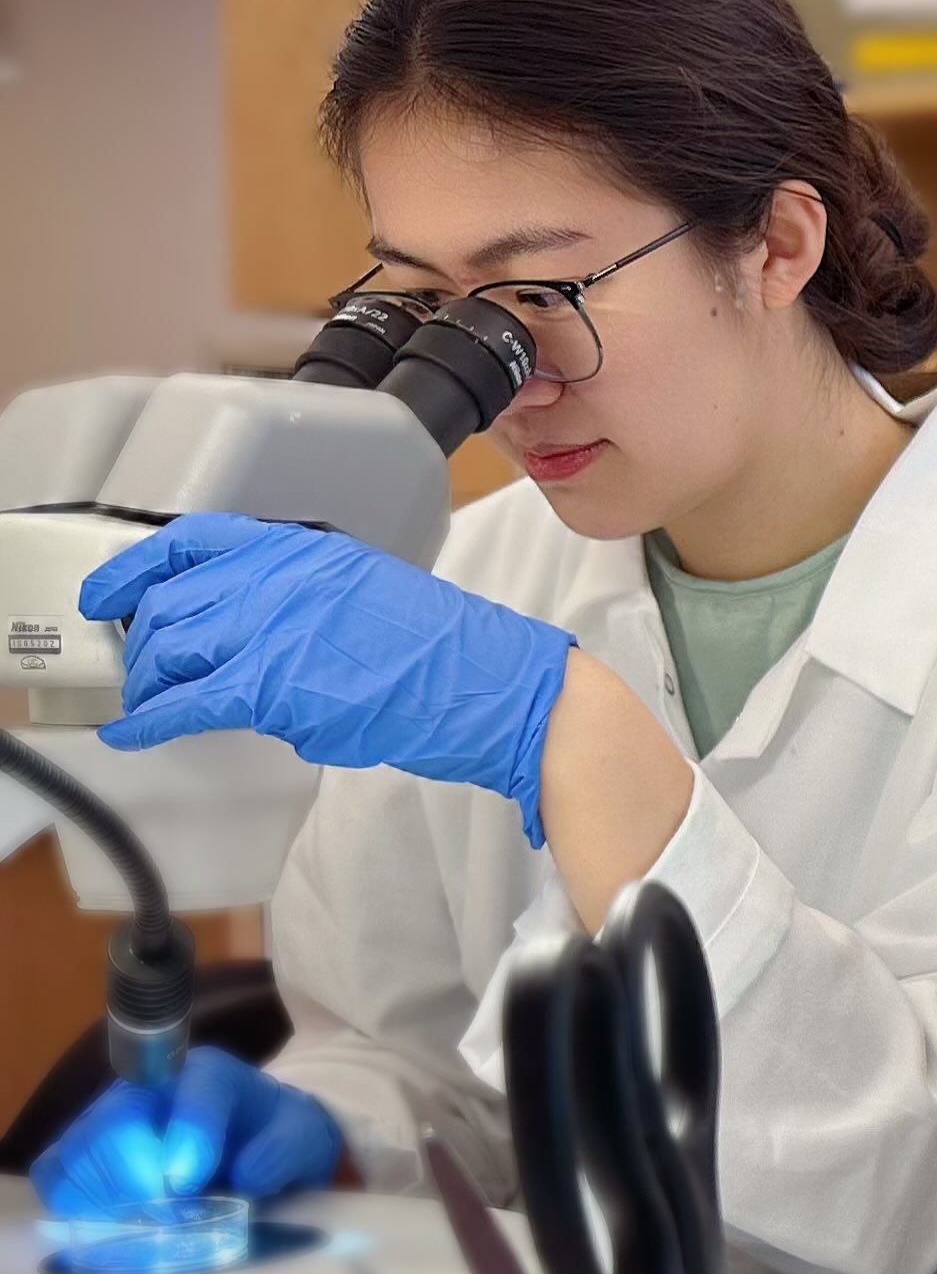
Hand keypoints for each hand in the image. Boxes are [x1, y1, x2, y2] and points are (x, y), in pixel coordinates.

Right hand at [38, 1049, 344, 1215]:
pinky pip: (56, 1178)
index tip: (189, 1185)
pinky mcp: (81, 1151)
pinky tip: (116, 1227)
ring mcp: (105, 1118)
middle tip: (172, 1222)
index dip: (189, 1139)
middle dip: (141, 1183)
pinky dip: (79, 1209)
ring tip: (150, 1228)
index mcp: (209, 1075)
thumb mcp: (303, 1139)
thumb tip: (244, 1178)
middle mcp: (146, 1089)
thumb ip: (281, 1152)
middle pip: (116, 1127)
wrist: (255, 1139)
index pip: (192, 1096)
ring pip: (78, 1156)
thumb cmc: (277, 1136)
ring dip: (111, 1203)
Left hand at [85, 516, 573, 844]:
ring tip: (147, 705)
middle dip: (141, 644)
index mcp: (305, 550)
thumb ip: (302, 598)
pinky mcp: (275, 685)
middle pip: (170, 602)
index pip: (192, 541)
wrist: (493, 686)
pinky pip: (185, 700)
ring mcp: (275, 627)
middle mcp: (280, 577)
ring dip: (147, 683)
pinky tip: (132, 733)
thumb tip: (248, 634)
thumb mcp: (369, 592)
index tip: (107, 593)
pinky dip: (148, 719)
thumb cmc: (448, 654)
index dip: (135, 569)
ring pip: (168, 649)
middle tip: (139, 672)